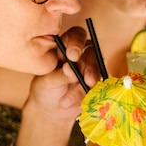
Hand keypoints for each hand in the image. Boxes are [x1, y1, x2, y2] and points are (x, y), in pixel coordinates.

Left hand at [16, 26, 101, 145]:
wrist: (51, 110)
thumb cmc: (45, 90)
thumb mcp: (47, 82)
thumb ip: (59, 75)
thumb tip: (70, 69)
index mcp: (65, 47)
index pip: (76, 36)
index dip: (77, 42)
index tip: (73, 56)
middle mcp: (81, 55)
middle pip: (92, 52)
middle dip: (90, 66)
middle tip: (86, 79)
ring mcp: (91, 69)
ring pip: (98, 69)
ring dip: (90, 83)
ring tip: (75, 96)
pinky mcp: (98, 83)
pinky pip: (100, 85)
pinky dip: (88, 95)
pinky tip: (76, 103)